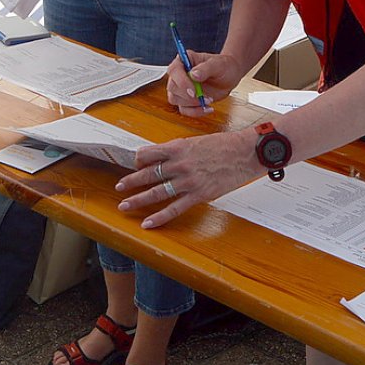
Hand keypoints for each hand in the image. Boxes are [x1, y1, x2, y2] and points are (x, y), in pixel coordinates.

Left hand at [117, 131, 259, 229]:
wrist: (246, 152)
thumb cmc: (224, 145)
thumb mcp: (197, 141)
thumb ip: (180, 151)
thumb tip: (166, 158)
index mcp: (178, 147)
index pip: (149, 154)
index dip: (138, 160)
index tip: (133, 164)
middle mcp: (179, 164)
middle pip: (148, 174)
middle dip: (131, 181)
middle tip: (119, 187)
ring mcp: (188, 180)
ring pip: (156, 192)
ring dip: (138, 200)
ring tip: (124, 205)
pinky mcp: (199, 195)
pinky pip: (174, 208)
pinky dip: (159, 217)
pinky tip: (147, 223)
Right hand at [165, 50, 241, 116]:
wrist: (229, 77)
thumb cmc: (223, 66)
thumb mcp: (218, 64)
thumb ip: (205, 68)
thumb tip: (193, 74)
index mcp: (184, 60)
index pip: (174, 70)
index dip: (181, 82)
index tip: (193, 91)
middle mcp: (179, 74)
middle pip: (172, 87)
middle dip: (187, 96)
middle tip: (203, 98)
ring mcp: (181, 88)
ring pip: (175, 99)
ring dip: (192, 104)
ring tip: (209, 100)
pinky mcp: (186, 100)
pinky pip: (184, 109)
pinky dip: (195, 111)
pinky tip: (207, 108)